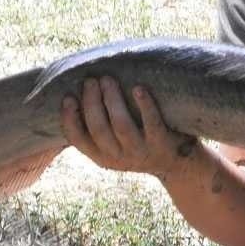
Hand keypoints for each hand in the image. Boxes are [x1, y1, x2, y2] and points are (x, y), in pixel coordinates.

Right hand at [60, 76, 196, 176]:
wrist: (176, 166)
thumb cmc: (140, 145)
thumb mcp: (115, 147)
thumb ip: (99, 129)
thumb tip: (76, 95)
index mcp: (102, 158)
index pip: (78, 140)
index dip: (69, 119)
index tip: (68, 97)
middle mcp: (119, 158)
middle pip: (98, 128)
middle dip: (91, 102)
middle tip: (90, 80)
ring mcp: (141, 152)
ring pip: (122, 124)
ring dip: (112, 99)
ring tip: (107, 79)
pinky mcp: (162, 144)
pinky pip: (152, 122)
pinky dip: (144, 104)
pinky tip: (138, 88)